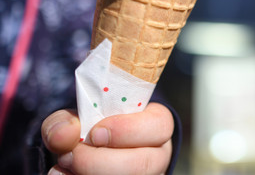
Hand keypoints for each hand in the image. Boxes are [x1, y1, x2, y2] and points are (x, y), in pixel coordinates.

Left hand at [41, 102, 173, 174]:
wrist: (84, 155)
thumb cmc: (90, 130)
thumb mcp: (76, 118)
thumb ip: (66, 121)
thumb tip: (64, 134)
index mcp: (155, 126)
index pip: (159, 125)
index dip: (127, 130)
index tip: (95, 133)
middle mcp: (157, 155)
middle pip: (143, 163)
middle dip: (99, 162)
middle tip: (71, 155)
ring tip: (65, 165)